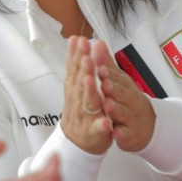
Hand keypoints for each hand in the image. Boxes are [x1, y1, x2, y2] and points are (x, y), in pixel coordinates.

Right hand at [61, 36, 112, 154]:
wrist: (77, 141)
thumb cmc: (79, 109)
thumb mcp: (78, 82)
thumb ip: (78, 61)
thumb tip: (75, 39)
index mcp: (76, 87)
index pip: (76, 67)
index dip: (77, 54)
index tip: (78, 40)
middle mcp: (78, 100)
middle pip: (80, 81)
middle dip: (83, 68)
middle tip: (85, 55)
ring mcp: (85, 116)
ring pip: (88, 102)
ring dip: (89, 91)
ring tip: (90, 80)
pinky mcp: (94, 132)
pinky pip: (98, 128)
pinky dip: (102, 125)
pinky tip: (106, 121)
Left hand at [91, 40, 154, 151]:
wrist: (147, 124)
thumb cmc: (127, 98)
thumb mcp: (118, 79)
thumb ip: (106, 62)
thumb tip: (96, 41)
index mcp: (123, 85)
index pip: (116, 77)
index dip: (108, 73)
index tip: (100, 67)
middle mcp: (129, 99)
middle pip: (121, 93)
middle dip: (113, 88)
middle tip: (105, 84)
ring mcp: (131, 117)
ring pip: (123, 112)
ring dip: (116, 109)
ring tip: (108, 105)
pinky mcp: (130, 134)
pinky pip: (126, 134)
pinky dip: (122, 133)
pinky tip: (116, 133)